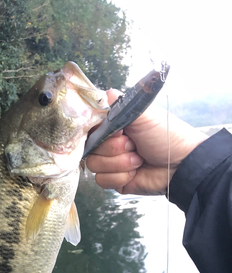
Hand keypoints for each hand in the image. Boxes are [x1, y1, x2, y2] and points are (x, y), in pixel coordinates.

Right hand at [86, 89, 207, 194]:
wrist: (180, 165)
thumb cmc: (166, 136)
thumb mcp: (145, 116)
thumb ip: (122, 105)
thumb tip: (105, 92)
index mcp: (114, 125)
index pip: (90, 127)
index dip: (100, 131)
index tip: (118, 131)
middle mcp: (110, 143)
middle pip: (91, 147)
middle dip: (114, 149)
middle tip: (134, 146)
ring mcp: (111, 162)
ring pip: (94, 165)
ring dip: (119, 163)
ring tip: (138, 160)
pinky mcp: (114, 180)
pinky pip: (102, 180)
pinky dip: (120, 177)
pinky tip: (135, 173)